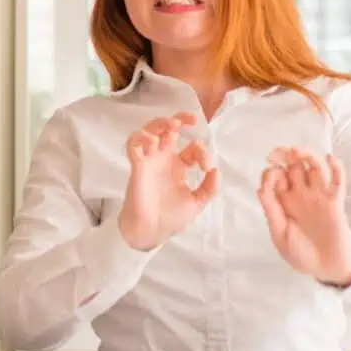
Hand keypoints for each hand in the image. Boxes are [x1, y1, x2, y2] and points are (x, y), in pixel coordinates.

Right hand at [118, 112, 218, 250]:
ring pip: (150, 130)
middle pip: (168, 128)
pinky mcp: (138, 165)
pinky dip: (142, 137)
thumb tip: (216, 169)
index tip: (206, 167)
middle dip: (179, 119)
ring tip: (173, 126)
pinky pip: (134, 144)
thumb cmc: (171, 217)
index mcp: (179, 166)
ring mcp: (150, 160)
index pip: (192, 148)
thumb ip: (210, 187)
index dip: (201, 152)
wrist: (152, 232)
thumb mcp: (197, 201)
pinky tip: (154, 142)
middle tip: (191, 120)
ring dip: (161, 123)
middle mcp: (164, 159)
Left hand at [257, 147, 350, 285]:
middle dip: (287, 158)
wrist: (326, 268)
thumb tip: (260, 187)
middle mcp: (301, 195)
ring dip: (308, 156)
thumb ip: (271, 211)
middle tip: (282, 152)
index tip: (270, 173)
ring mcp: (319, 196)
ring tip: (299, 151)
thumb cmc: (300, 254)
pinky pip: (337, 181)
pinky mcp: (335, 201)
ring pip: (314, 169)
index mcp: (284, 203)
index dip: (271, 172)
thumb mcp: (279, 235)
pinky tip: (330, 158)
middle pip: (294, 168)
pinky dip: (336, 168)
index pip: (276, 178)